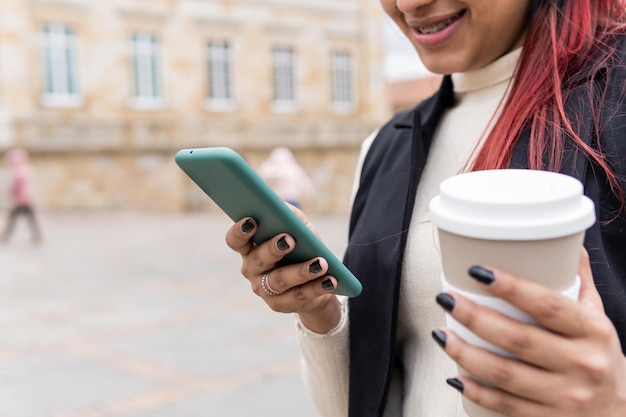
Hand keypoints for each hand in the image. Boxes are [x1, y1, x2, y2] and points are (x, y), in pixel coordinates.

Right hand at [225, 205, 340, 332]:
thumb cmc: (301, 247)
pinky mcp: (280, 305)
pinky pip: (299, 296)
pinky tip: (331, 280)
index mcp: (250, 247)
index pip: (235, 240)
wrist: (315, 281)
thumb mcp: (298, 228)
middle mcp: (251, 269)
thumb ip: (290, 216)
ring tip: (320, 263)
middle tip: (289, 240)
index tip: (252, 220)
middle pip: (258, 260)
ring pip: (280, 280)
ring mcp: (264, 289)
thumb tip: (284, 209)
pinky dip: (317, 287)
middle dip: (273, 249)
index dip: (240, 231)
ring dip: (300, 271)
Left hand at [434, 249, 625, 415]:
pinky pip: (505, 406)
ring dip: (465, 353)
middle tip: (447, 299)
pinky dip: (476, 390)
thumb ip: (579, 283)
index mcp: (592, 331)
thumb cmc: (600, 358)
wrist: (621, 415)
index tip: (477, 271)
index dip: (511, 287)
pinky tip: (455, 375)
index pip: (547, 305)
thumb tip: (566, 242)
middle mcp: (582, 365)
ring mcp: (565, 397)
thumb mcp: (597, 319)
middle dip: (474, 317)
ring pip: (504, 374)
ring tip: (441, 334)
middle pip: (518, 339)